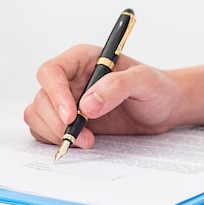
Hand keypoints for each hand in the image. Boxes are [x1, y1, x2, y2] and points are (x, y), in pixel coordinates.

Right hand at [24, 44, 203, 147]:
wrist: (165, 109)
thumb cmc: (157, 88)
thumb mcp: (145, 81)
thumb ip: (118, 86)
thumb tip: (87, 104)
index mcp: (83, 60)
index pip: (52, 71)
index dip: (55, 93)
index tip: (71, 115)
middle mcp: (70, 80)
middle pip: (42, 98)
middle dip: (56, 121)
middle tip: (82, 137)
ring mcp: (67, 102)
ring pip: (38, 115)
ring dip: (54, 133)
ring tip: (86, 142)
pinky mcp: (69, 123)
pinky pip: (46, 131)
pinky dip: (56, 140)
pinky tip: (81, 143)